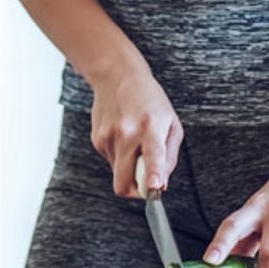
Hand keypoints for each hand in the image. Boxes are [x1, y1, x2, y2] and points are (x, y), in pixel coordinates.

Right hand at [88, 67, 182, 198]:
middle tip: (146, 182)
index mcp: (151, 128)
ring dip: (129, 167)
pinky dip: (120, 156)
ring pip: (118, 174)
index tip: (153, 186)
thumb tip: (161, 184)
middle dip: (135, 191)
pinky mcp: (97, 139)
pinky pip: (111, 161)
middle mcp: (127, 134)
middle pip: (124, 182)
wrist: (116, 75)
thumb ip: (169, 157)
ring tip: (135, 142)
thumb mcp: (171, 123)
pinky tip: (123, 135)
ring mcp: (108, 137)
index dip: (153, 174)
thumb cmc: (149, 100)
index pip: (153, 155)